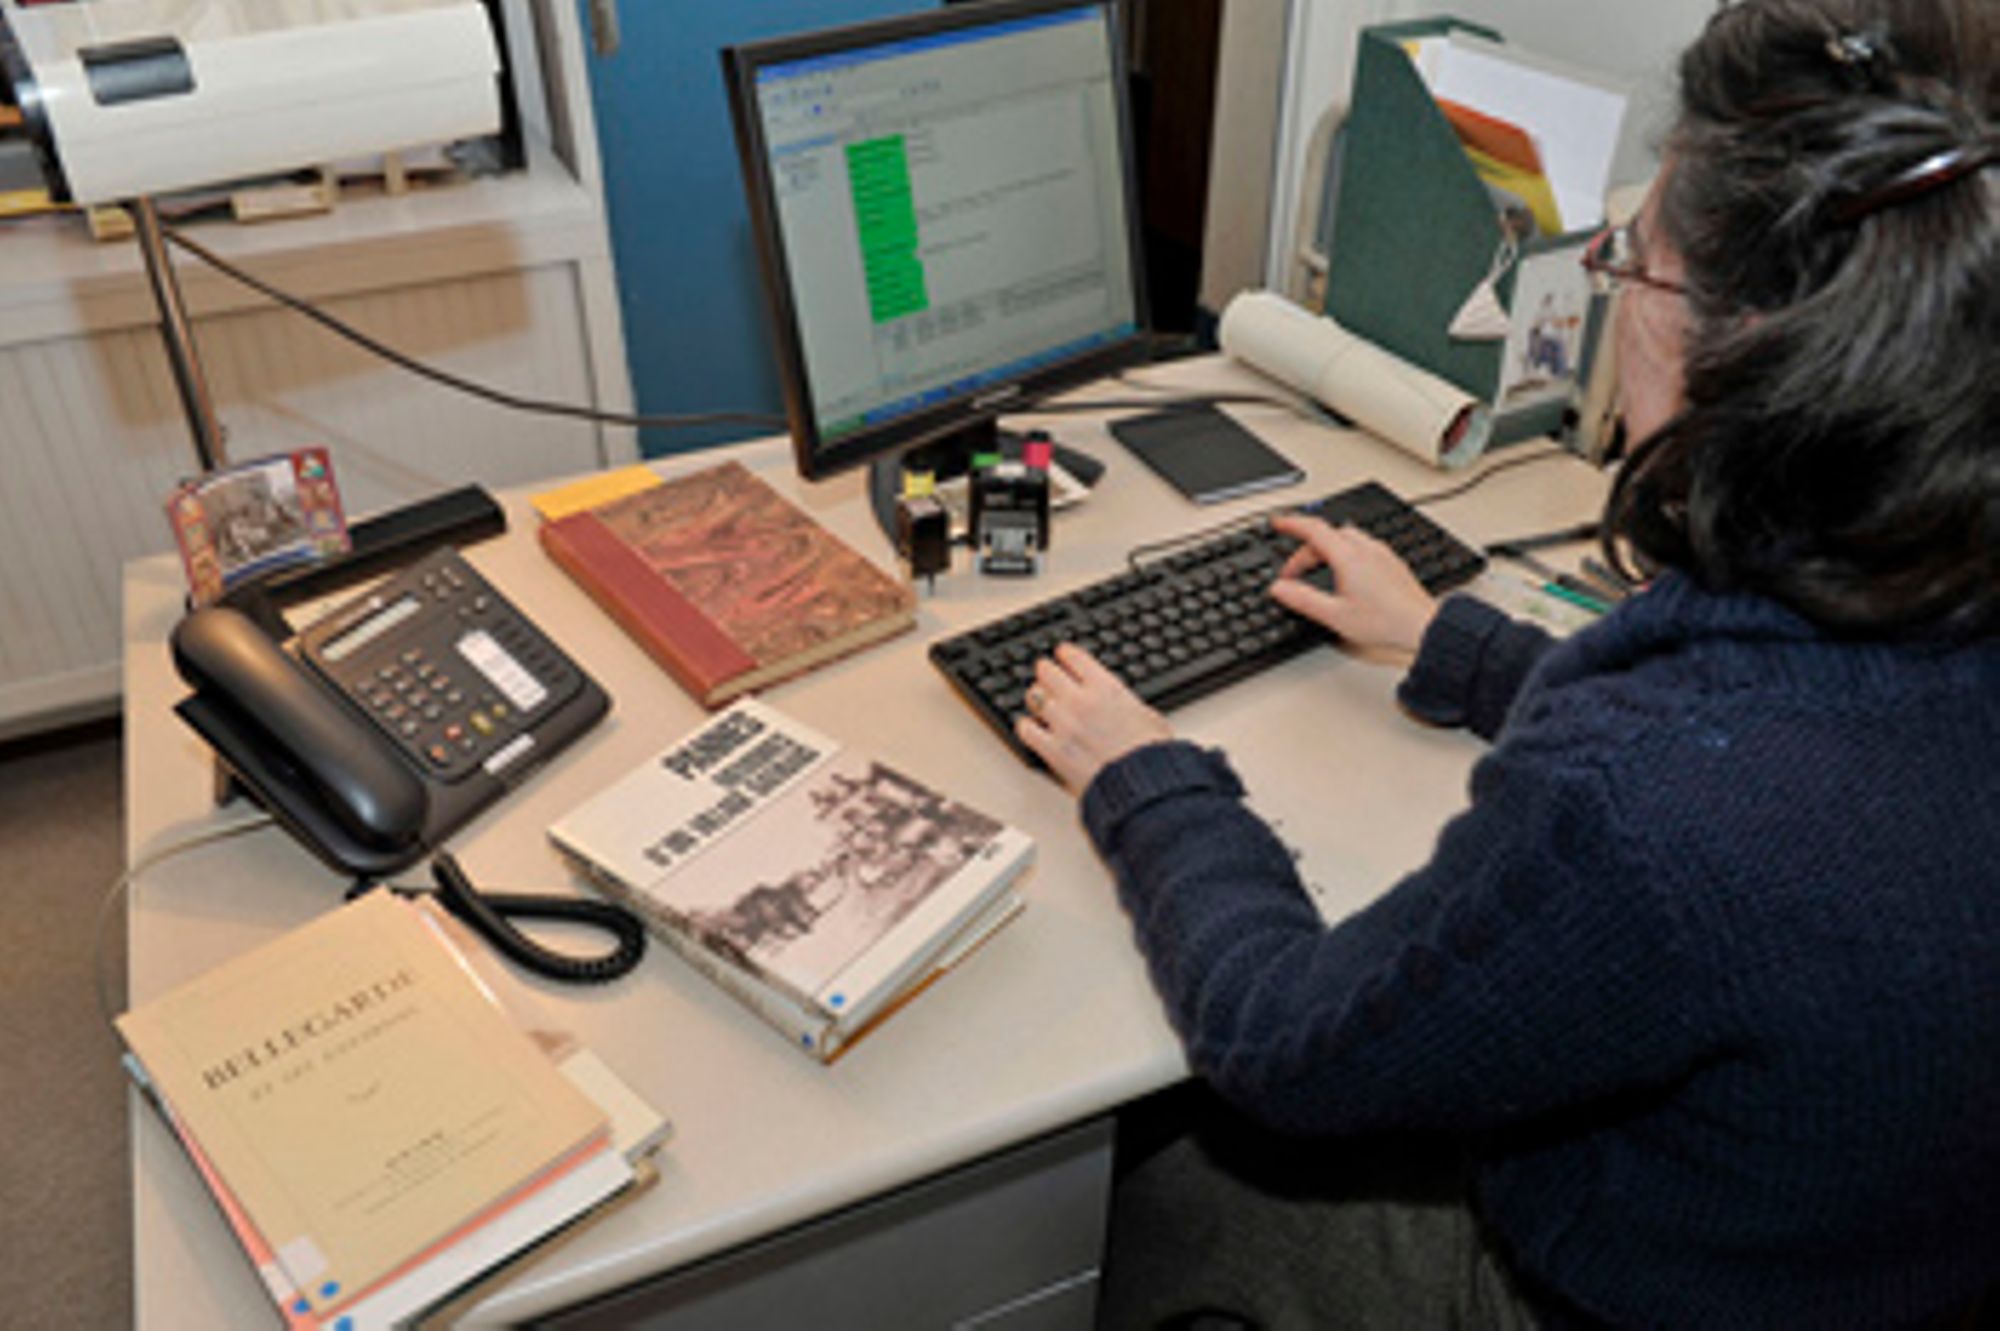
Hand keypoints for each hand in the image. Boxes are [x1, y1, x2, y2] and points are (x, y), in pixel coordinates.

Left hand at [1015, 643, 1172, 795]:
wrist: (1143, 785)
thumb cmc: (1152, 755)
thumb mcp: (1149, 717)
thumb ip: (1127, 705)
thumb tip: (1126, 708)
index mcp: (1106, 688)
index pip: (1074, 657)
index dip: (1065, 654)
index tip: (1062, 654)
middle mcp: (1080, 700)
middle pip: (1047, 672)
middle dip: (1046, 672)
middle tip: (1045, 674)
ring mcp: (1063, 724)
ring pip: (1034, 697)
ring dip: (1036, 697)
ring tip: (1038, 700)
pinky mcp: (1052, 750)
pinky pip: (1026, 729)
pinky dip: (1026, 726)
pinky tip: (1030, 727)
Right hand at [1268, 513, 1438, 656]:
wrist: (1422, 626)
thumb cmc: (1385, 622)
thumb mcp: (1335, 615)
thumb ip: (1303, 599)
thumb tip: (1279, 588)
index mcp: (1349, 558)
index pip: (1314, 529)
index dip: (1292, 524)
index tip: (1278, 523)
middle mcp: (1366, 549)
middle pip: (1328, 535)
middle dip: (1306, 549)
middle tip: (1293, 572)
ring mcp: (1381, 553)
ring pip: (1346, 538)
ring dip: (1327, 548)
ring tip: (1317, 570)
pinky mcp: (1392, 562)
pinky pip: (1363, 546)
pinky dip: (1345, 553)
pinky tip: (1346, 574)